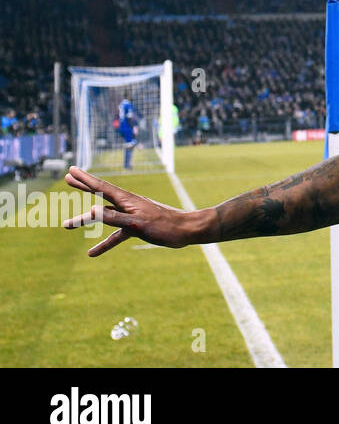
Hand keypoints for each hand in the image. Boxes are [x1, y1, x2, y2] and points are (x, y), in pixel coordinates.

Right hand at [61, 166, 199, 255]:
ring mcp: (132, 215)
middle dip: (84, 186)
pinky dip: (104, 243)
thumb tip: (91, 209)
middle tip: (68, 178)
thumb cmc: (164, 226)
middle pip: (100, 194)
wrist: (187, 231)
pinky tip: (92, 253)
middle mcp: (127, 204)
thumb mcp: (137, 224)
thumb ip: (114, 217)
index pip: (100, 187)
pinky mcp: (137, 227)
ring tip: (67, 224)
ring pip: (104, 216)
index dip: (84, 179)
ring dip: (86, 220)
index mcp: (127, 200)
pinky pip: (115, 235)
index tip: (71, 170)